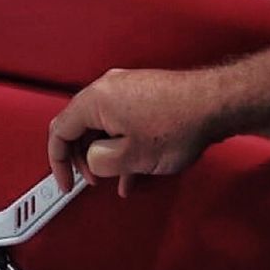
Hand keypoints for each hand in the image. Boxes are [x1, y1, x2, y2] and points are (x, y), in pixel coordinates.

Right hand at [48, 67, 221, 198]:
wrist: (211, 103)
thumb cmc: (177, 124)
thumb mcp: (131, 156)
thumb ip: (100, 162)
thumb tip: (94, 160)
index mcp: (95, 100)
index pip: (60, 130)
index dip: (58, 161)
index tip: (66, 181)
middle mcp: (106, 88)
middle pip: (78, 125)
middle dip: (81, 157)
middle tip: (92, 180)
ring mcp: (124, 88)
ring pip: (101, 124)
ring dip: (103, 151)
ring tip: (116, 176)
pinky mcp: (141, 92)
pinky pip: (119, 119)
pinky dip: (120, 142)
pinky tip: (134, 165)